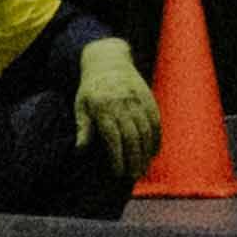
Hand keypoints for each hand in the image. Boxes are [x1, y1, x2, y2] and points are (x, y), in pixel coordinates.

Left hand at [73, 37, 161, 172]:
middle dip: (134, 158)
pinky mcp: (148, 97)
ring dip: (147, 151)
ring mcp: (137, 99)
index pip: (114, 137)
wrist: (109, 60)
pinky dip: (156, 137)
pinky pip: (155, 119)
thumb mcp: (80, 105)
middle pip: (132, 136)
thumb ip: (83, 127)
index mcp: (103, 107)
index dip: (118, 156)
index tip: (119, 173)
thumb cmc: (91, 88)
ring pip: (146, 129)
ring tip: (144, 167)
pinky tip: (154, 151)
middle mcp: (122, 103)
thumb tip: (80, 150)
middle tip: (134, 176)